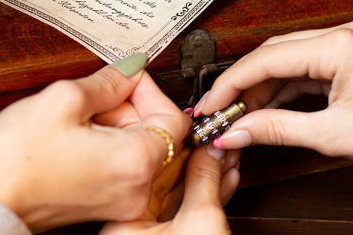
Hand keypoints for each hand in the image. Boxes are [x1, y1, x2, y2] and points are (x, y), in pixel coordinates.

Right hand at [0, 54, 191, 231]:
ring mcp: (122, 201)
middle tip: (96, 95)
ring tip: (81, 116)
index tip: (128, 78)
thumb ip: (110, 80)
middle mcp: (136, 189)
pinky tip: (79, 134)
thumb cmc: (15, 160)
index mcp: (136, 163)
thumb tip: (132, 67)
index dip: (151, 90)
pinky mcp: (106, 203)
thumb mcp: (65, 99)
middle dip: (129, 106)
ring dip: (116, 123)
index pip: (173, 117)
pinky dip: (109, 142)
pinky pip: (123, 163)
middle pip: (157, 132)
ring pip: (139, 146)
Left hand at [101, 146, 239, 234]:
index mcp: (127, 219)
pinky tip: (224, 176)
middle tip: (215, 137)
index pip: (153, 167)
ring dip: (208, 173)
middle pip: (169, 178)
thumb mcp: (201, 222)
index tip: (196, 129)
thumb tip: (208, 149)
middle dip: (198, 156)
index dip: (179, 144)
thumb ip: (203, 181)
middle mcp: (135, 225)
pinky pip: (190, 208)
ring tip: (226, 153)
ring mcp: (156, 234)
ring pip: (183, 192)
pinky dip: (209, 192)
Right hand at [197, 20, 352, 166]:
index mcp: (340, 45)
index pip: (266, 59)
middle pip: (273, 54)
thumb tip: (235, 132)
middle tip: (220, 110)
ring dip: (261, 88)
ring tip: (239, 114)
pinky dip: (283, 90)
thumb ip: (276, 129)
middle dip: (243, 85)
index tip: (210, 104)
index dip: (230, 83)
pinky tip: (265, 107)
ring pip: (286, 60)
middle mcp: (342, 35)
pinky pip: (305, 68)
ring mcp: (347, 42)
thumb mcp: (336, 135)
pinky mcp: (350, 55)